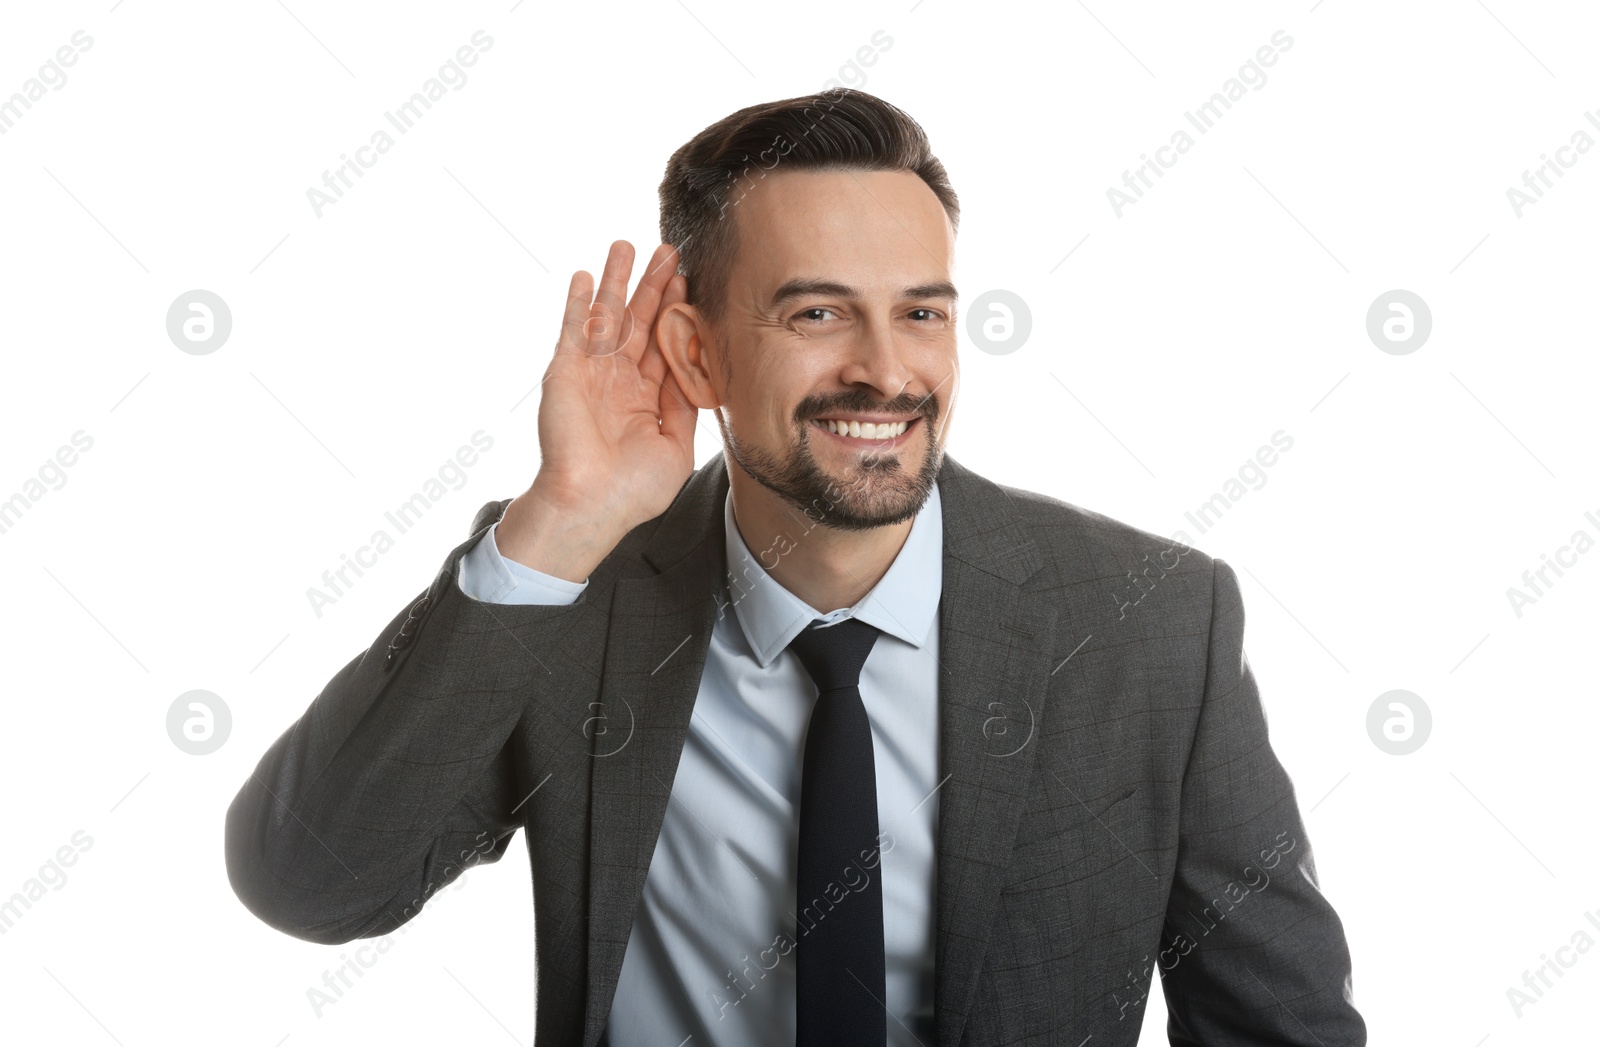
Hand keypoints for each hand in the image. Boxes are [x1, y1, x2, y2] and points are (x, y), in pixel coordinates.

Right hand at [498, 241, 697, 577]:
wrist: (590, 505)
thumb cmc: (632, 490)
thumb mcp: (677, 446)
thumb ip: (686, 405)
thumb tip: (697, 371)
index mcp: (646, 399)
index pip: (665, 345)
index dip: (677, 313)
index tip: (691, 281)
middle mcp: (619, 382)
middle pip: (640, 321)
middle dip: (654, 285)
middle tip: (669, 250)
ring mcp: (591, 374)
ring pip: (608, 316)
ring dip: (617, 281)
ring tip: (627, 245)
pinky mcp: (566, 371)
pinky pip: (574, 329)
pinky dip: (578, 302)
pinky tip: (583, 275)